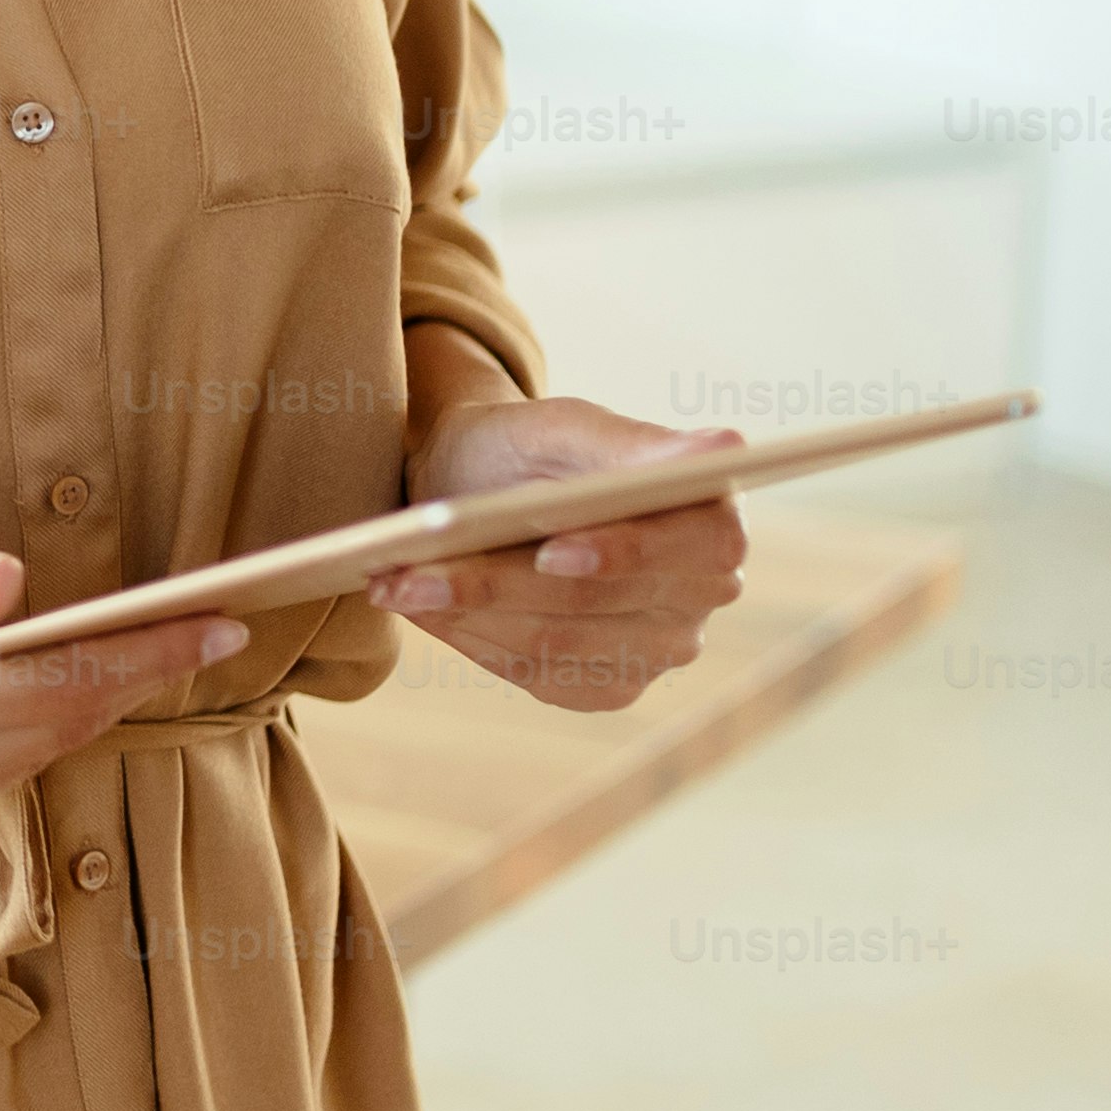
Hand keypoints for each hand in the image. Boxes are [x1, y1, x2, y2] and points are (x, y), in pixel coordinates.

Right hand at [0, 522, 242, 859]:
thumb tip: (16, 591)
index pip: (53, 685)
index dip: (144, 656)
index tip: (217, 626)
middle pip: (54, 732)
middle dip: (131, 682)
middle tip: (199, 633)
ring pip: (26, 765)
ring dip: (81, 712)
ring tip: (136, 656)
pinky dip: (24, 738)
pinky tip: (42, 693)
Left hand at [375, 396, 747, 713]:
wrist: (475, 489)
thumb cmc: (523, 447)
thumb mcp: (560, 426)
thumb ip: (630, 444)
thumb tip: (719, 451)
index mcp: (713, 517)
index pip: (691, 547)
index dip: (622, 553)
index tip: (550, 551)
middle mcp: (704, 592)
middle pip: (599, 602)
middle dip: (496, 585)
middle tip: (405, 570)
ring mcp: (660, 647)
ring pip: (557, 643)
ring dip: (466, 615)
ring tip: (391, 583)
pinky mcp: (608, 684)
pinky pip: (538, 674)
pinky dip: (471, 640)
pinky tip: (424, 609)